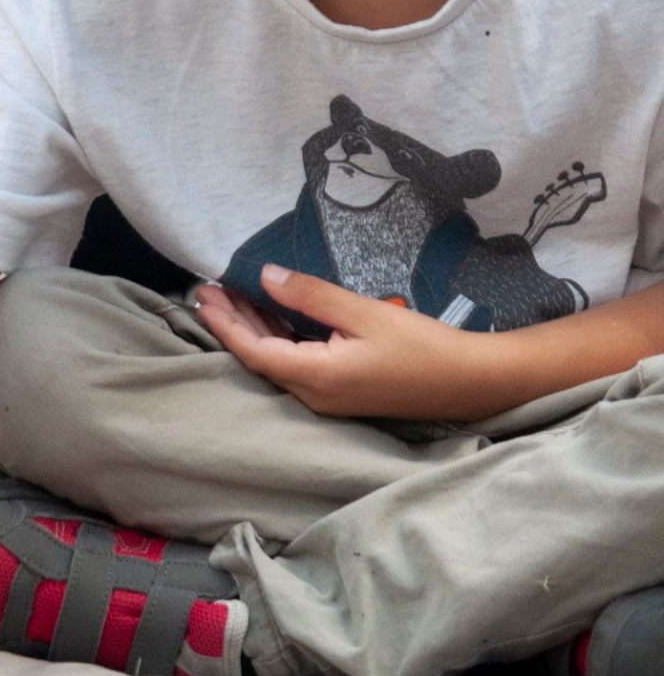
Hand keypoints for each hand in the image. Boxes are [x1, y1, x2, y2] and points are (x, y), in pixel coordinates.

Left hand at [195, 263, 501, 420]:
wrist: (473, 382)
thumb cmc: (423, 346)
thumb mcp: (364, 312)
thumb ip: (311, 296)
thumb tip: (265, 277)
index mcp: (315, 378)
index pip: (252, 351)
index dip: (224, 322)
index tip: (202, 293)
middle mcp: (313, 395)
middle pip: (258, 357)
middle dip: (233, 321)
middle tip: (209, 288)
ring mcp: (326, 398)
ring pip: (276, 361)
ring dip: (255, 329)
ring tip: (232, 295)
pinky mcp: (340, 393)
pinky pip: (297, 365)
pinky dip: (279, 339)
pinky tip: (270, 315)